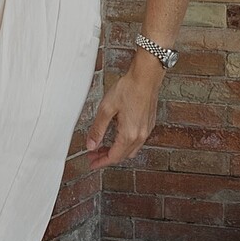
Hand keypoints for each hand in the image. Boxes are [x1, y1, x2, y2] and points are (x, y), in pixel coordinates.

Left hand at [84, 55, 162, 169]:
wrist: (146, 77)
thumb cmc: (129, 88)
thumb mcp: (106, 109)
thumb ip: (97, 129)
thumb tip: (91, 144)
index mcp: (129, 134)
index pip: (113, 157)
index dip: (100, 162)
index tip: (92, 163)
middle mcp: (140, 135)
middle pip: (122, 156)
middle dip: (107, 157)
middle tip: (94, 154)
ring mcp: (146, 130)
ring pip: (130, 150)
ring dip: (117, 151)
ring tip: (103, 146)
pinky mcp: (149, 124)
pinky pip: (137, 142)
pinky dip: (125, 144)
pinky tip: (117, 136)